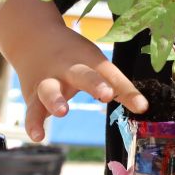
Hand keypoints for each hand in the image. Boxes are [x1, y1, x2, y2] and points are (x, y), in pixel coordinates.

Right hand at [11, 26, 147, 141]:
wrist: (34, 37)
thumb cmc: (73, 54)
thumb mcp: (96, 62)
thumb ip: (117, 85)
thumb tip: (142, 108)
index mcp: (90, 59)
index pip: (112, 75)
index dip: (127, 91)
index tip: (142, 106)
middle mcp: (70, 68)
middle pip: (83, 74)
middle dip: (94, 83)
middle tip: (106, 94)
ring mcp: (49, 80)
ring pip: (50, 89)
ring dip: (56, 99)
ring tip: (63, 111)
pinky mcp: (33, 95)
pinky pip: (32, 109)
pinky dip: (33, 123)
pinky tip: (37, 136)